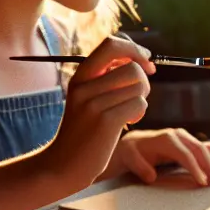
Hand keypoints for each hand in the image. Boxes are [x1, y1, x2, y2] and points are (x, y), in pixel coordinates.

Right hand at [41, 36, 153, 189]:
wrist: (63, 165)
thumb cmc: (83, 132)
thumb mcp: (86, 99)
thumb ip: (105, 79)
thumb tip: (138, 61)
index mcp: (80, 77)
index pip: (111, 44)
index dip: (134, 50)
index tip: (146, 62)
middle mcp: (84, 86)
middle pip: (132, 67)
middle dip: (143, 81)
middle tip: (137, 96)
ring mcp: (94, 104)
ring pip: (139, 85)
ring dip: (142, 98)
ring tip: (131, 112)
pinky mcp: (106, 121)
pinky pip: (139, 104)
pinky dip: (140, 112)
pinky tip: (129, 122)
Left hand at [112, 128, 209, 186]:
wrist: (137, 143)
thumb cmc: (134, 153)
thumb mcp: (129, 157)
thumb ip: (139, 166)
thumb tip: (152, 176)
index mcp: (167, 139)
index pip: (185, 154)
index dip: (195, 168)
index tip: (202, 182)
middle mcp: (181, 136)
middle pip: (201, 150)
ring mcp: (190, 139)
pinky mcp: (195, 144)